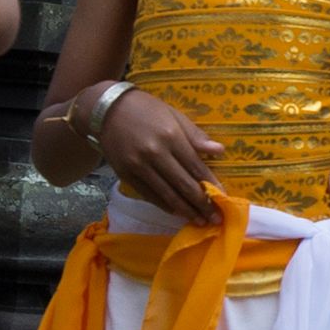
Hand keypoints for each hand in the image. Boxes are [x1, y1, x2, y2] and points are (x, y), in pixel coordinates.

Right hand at [84, 85, 226, 221]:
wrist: (107, 109)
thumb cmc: (145, 109)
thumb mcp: (173, 115)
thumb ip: (195, 136)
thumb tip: (219, 151)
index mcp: (171, 136)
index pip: (195, 166)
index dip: (211, 184)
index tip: (223, 198)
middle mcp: (155, 153)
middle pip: (183, 184)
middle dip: (202, 204)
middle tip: (215, 218)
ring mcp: (139, 166)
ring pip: (167, 194)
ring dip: (185, 210)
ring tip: (200, 220)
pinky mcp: (126, 175)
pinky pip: (149, 195)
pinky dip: (165, 205)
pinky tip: (177, 212)